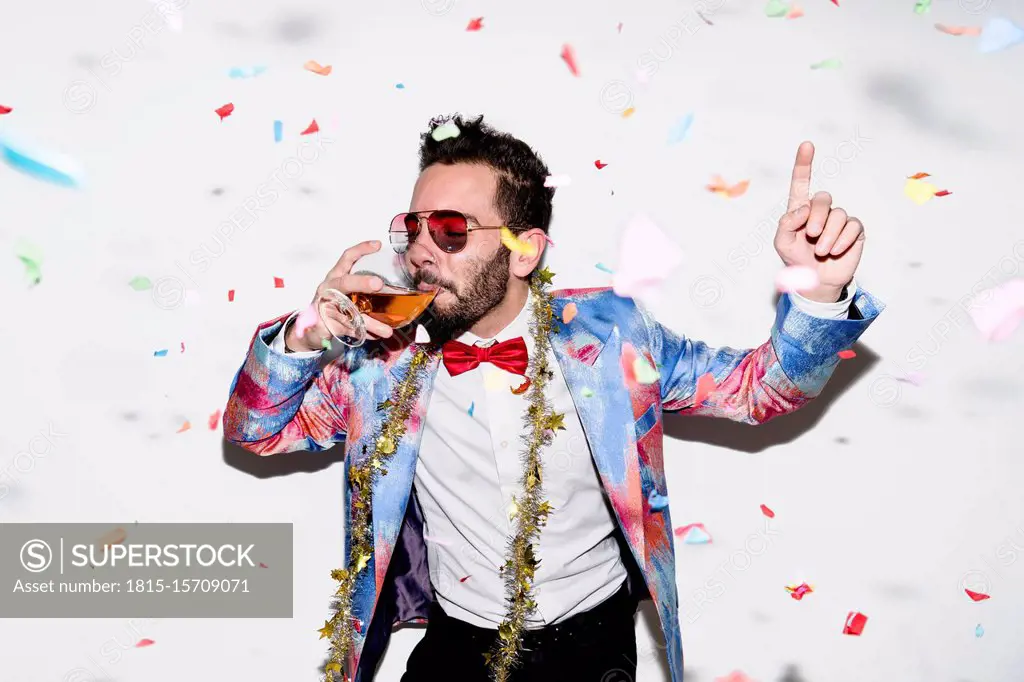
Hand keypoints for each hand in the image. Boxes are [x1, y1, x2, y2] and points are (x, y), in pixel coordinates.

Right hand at [284, 240, 394, 351]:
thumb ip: (364, 288)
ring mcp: (324, 307)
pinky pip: (343, 330)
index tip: (377, 245)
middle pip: (344, 283)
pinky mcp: (323, 326)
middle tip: (378, 284)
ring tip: (387, 331)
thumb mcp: (346, 292)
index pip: (347, 258)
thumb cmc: (333, 304)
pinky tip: (374, 336)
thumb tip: (393, 288)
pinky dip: (360, 334)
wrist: (311, 329)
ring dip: (368, 323)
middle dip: (361, 282)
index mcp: (335, 276)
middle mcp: (329, 288)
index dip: (361, 249)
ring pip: (347, 313)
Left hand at [773, 141, 864, 302]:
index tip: (807, 144)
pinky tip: (835, 251)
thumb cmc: (796, 259)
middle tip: (811, 235)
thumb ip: (786, 223)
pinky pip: (851, 226)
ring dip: (827, 236)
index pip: (801, 183)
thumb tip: (803, 208)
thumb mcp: (782, 243)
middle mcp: (820, 210)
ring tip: (821, 250)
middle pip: (823, 198)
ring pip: (837, 215)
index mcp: (800, 209)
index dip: (804, 163)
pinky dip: (842, 240)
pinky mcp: (854, 229)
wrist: (815, 281)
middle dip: (816, 218)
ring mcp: (838, 218)